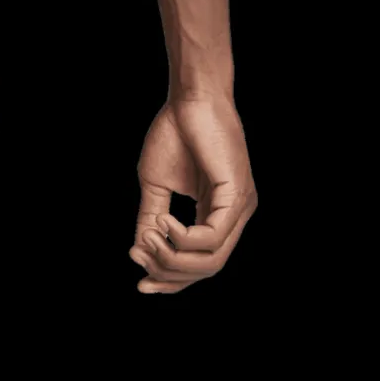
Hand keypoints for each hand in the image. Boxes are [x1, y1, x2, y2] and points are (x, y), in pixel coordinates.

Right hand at [130, 91, 257, 292]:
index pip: (201, 263)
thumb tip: (140, 249)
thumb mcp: (155, 183)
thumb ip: (152, 217)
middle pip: (207, 269)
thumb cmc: (175, 132)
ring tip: (149, 238)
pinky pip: (213, 237)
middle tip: (139, 258)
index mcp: (218, 215)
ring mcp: (240, 208)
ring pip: (212, 261)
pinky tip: (165, 223)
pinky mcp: (237, 196)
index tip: (140, 282)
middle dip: (169, 272)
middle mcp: (235, 217)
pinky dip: (184, 238)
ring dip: (174, 258)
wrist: (190, 98)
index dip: (171, 279)